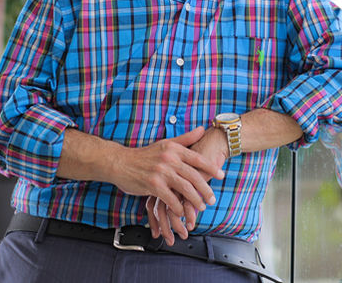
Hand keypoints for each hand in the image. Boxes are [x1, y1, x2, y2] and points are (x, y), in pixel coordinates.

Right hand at [146, 127, 228, 243]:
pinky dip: (178, 207)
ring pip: (185, 188)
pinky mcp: (153, 185)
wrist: (120, 162)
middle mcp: (169, 160)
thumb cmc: (145, 155)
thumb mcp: (166, 143)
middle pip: (194, 176)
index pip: (198, 159)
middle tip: (213, 198)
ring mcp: (161, 173)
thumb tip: (202, 129)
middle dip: (206, 189)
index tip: (221, 175)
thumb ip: (185, 139)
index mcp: (174, 149)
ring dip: (195, 200)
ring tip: (201, 207)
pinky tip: (182, 212)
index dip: (211, 167)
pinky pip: (170, 198)